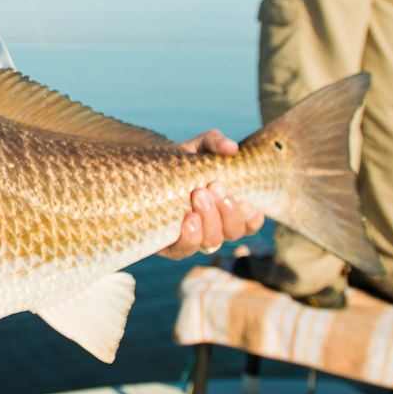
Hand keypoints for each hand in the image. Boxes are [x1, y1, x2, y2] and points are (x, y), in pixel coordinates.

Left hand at [157, 130, 266, 259]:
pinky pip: (184, 251)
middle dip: (228, 211)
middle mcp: (214, 228)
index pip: (249, 223)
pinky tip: (189, 219)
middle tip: (214, 186)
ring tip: (199, 195)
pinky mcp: (169, 246)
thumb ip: (214, 142)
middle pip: (234, 232)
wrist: (140, 175)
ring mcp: (192, 239)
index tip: (247, 202)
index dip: (252, 217)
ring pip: (212, 242)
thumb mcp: (196, 148)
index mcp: (226, 209)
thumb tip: (231, 148)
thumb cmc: (177, 163)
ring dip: (210, 220)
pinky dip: (190, 237)